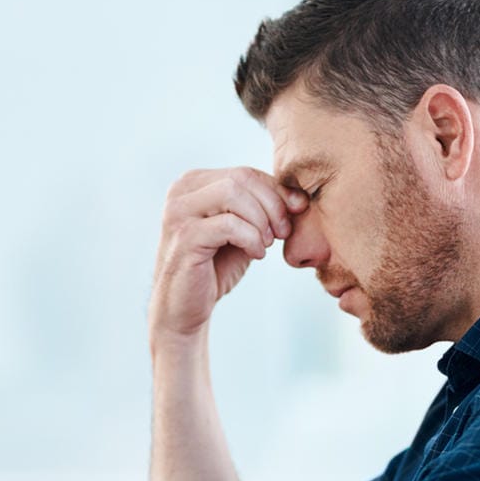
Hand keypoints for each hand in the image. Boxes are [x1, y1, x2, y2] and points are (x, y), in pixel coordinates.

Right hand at [148, 168, 306, 343]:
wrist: (185, 307)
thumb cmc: (214, 267)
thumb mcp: (244, 231)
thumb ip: (265, 209)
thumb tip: (301, 197)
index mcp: (194, 183)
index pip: (245, 173)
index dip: (276, 191)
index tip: (295, 214)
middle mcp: (181, 191)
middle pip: (241, 178)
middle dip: (272, 205)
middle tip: (282, 233)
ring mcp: (178, 212)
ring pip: (234, 194)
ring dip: (261, 220)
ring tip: (266, 244)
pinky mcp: (184, 237)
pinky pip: (229, 224)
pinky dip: (251, 239)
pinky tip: (255, 254)